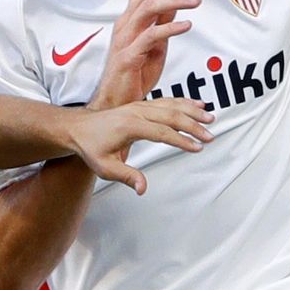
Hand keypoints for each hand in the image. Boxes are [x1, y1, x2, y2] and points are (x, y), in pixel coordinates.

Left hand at [65, 96, 213, 193]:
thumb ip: (126, 177)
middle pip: (171, 116)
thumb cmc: (91, 147)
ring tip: (211, 117)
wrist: (78, 128)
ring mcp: (139, 106)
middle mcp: (136, 112)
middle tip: (210, 136)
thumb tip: (143, 189)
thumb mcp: (105, 167)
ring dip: (192, 111)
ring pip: (171, 105)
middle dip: (193, 126)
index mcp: (130, 126)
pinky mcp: (141, 105)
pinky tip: (198, 104)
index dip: (181, 140)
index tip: (197, 148)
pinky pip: (166, 101)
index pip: (162, 132)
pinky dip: (183, 102)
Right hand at [90, 0, 199, 109]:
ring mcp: (124, 40)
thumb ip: (163, 22)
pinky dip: (171, 27)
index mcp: (130, 19)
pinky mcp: (128, 57)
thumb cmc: (133, 75)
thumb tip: (177, 3)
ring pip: (147, 6)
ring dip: (175, 0)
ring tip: (194, 4)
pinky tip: (186, 25)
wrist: (117, 102)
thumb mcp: (155, 44)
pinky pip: (150, 35)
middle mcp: (125, 25)